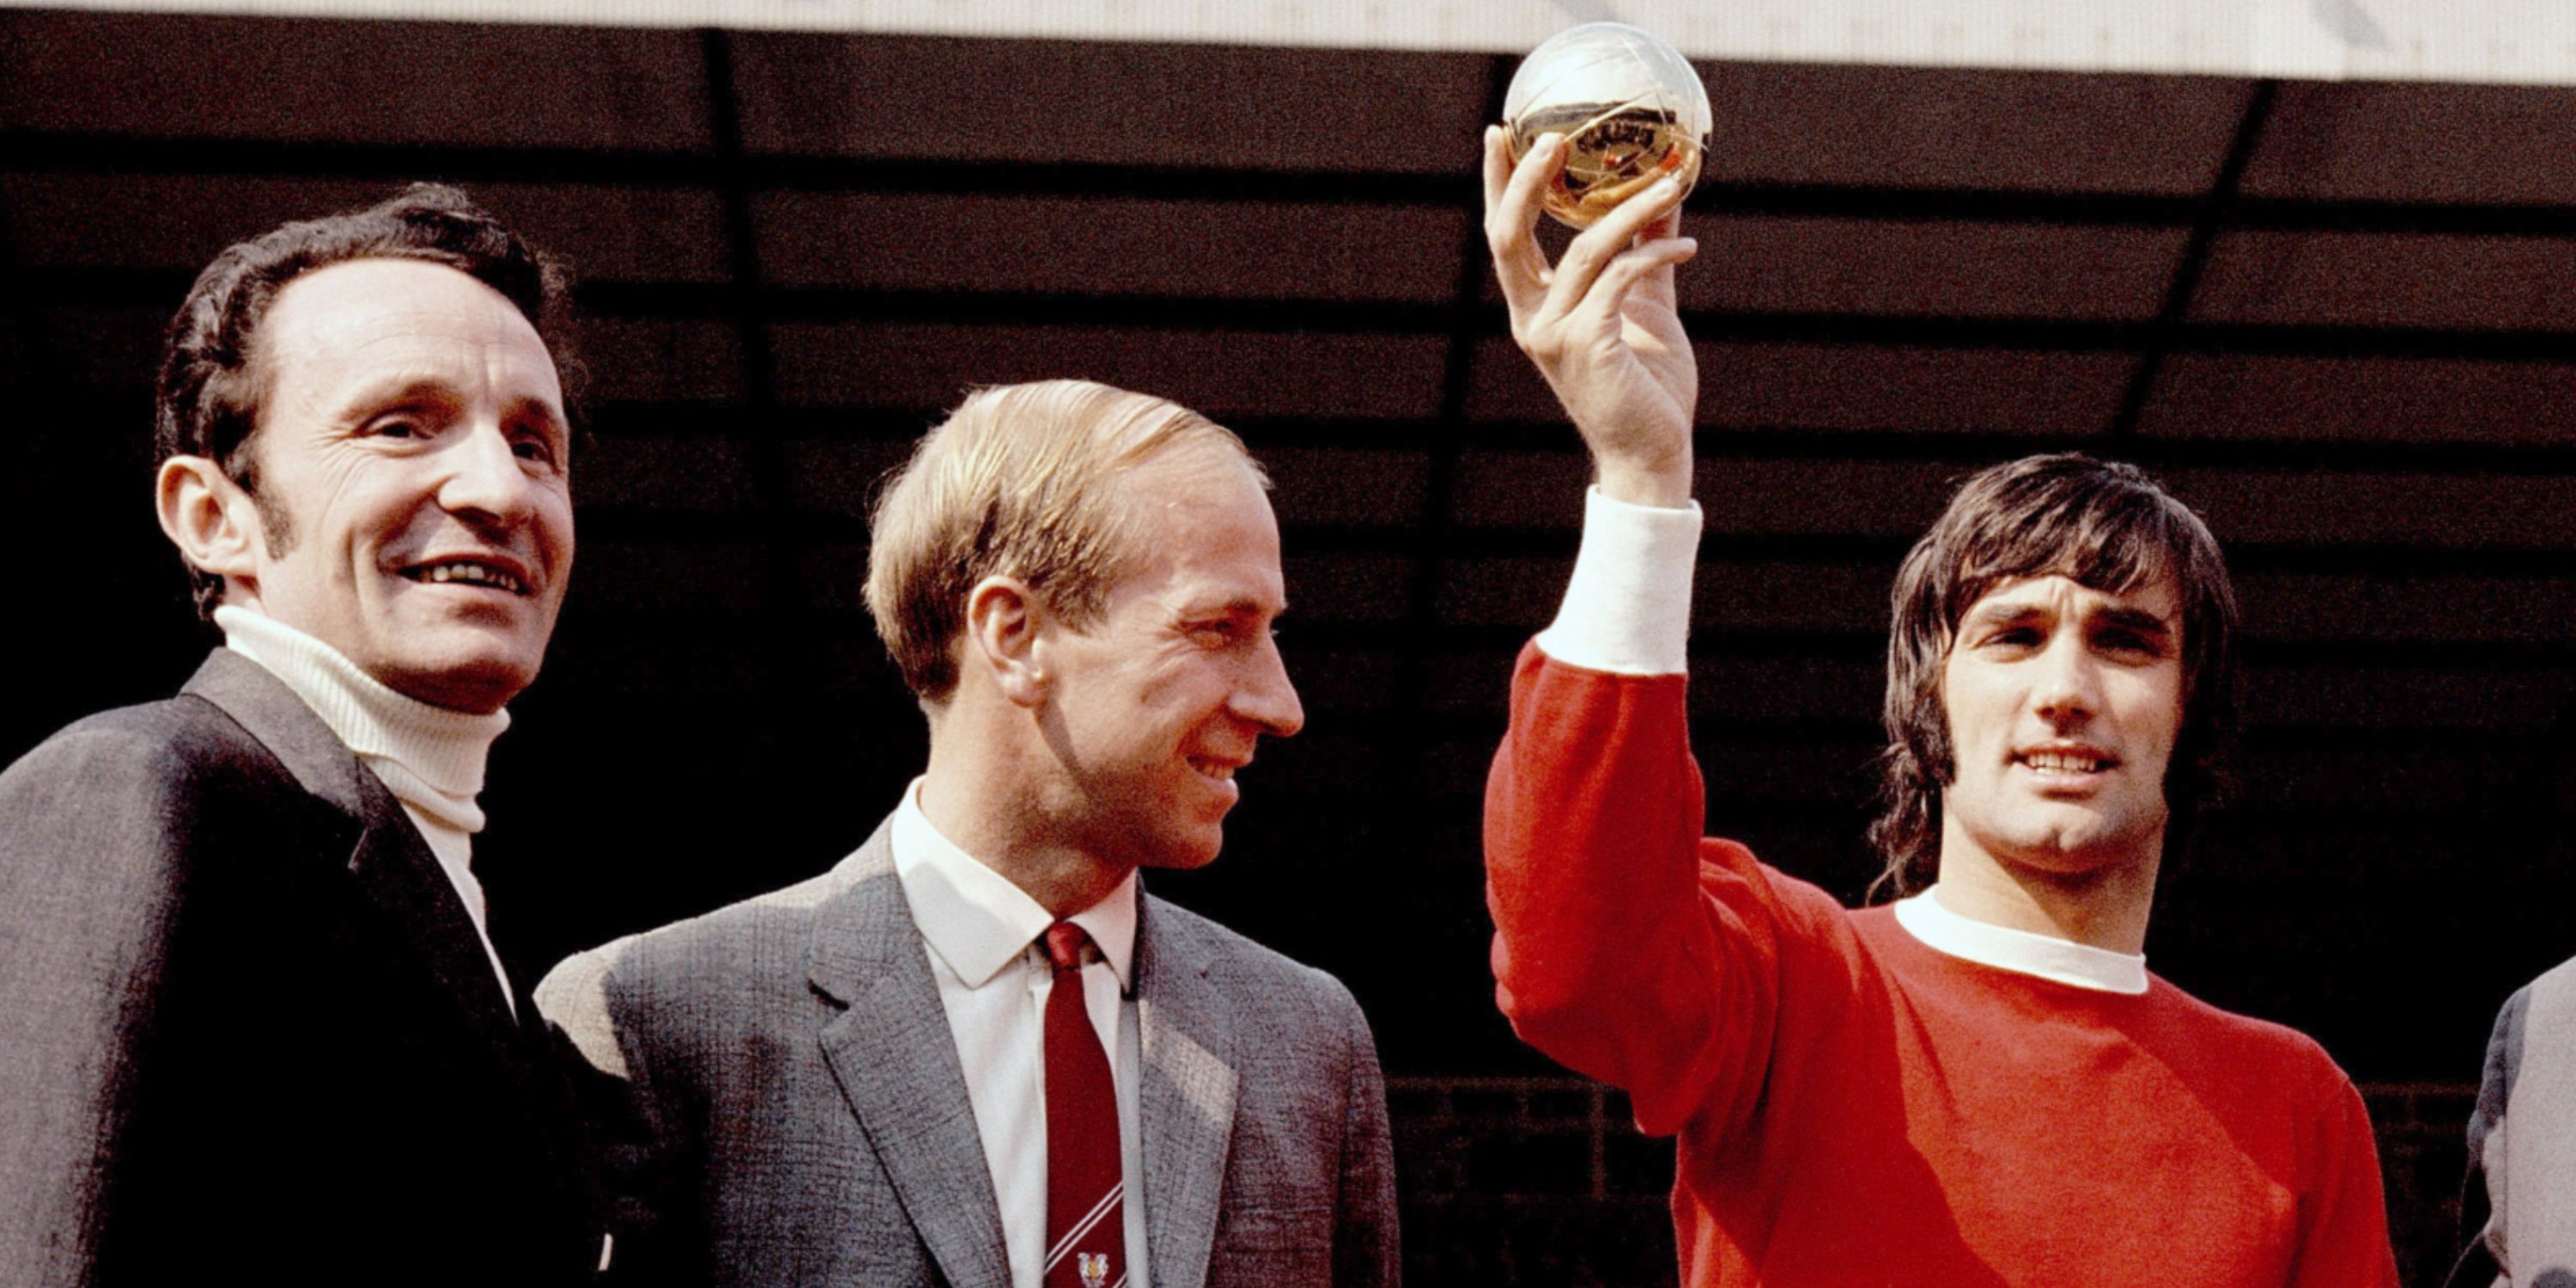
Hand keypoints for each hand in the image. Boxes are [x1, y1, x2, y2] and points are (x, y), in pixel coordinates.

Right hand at [1483, 125, 1699, 507]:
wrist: (1654, 450)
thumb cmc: (1647, 383)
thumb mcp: (1647, 304)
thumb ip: (1648, 250)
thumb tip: (1666, 195)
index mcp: (1534, 308)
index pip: (1503, 236)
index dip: (1497, 184)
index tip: (1500, 132)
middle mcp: (1531, 319)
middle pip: (1509, 236)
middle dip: (1526, 182)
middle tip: (1554, 137)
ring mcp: (1553, 335)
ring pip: (1583, 249)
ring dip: (1632, 209)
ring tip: (1672, 182)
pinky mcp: (1587, 346)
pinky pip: (1618, 279)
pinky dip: (1655, 253)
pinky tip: (1688, 243)